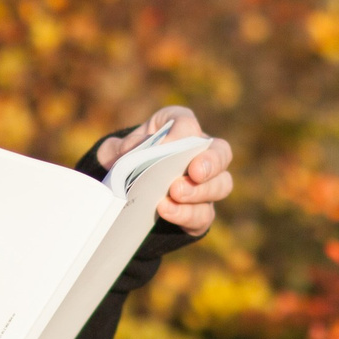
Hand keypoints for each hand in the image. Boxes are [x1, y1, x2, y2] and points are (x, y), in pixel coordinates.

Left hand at [97, 106, 235, 237]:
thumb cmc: (128, 162)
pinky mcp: (201, 212)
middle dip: (211, 162)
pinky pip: (204, 214)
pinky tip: (168, 211)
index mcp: (178, 129)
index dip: (181, 134)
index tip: (165, 146)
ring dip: (201, 191)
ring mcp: (206, 185)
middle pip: (221, 152)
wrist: (129, 192)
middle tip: (194, 172)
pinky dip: (187, 214)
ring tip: (176, 194)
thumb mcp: (116, 151)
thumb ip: (119, 148)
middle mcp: (201, 154)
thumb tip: (129, 153)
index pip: (187, 124)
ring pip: (221, 185)